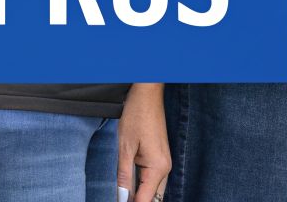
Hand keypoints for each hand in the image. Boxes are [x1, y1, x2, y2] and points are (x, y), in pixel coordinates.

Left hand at [118, 83, 168, 201]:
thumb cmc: (137, 115)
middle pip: (153, 198)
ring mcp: (165, 162)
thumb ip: (124, 175)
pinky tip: (131, 187)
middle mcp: (165, 167)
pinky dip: (143, 186)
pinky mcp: (161, 157)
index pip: (146, 199)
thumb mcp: (125, 147)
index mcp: (158, 167)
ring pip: (154, 190)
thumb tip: (121, 197)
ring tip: (124, 196)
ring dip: (140, 195)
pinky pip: (154, 179)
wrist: (148, 95)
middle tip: (120, 200)